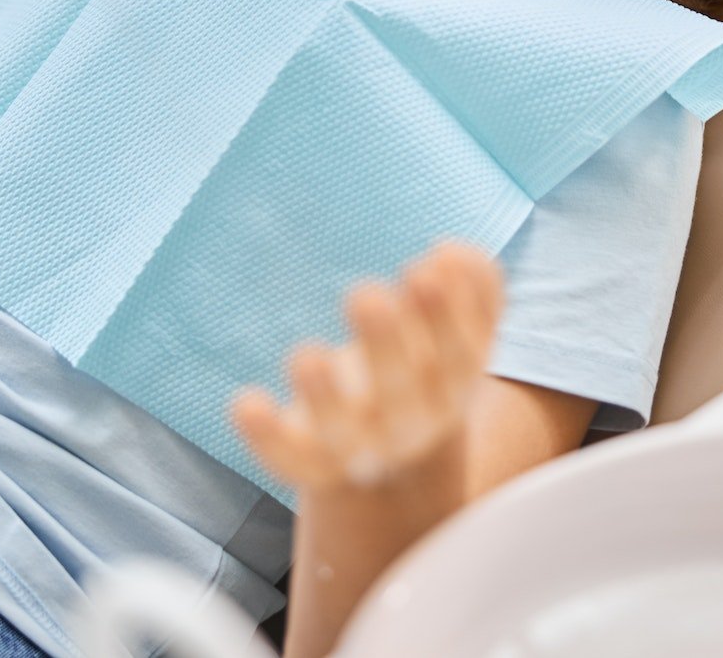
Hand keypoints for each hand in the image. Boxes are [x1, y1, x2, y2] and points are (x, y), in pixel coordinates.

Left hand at [231, 244, 503, 494]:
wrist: (394, 469)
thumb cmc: (423, 373)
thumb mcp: (459, 338)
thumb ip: (475, 293)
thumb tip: (452, 254)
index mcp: (452, 393)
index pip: (459, 359)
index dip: (447, 318)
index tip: (424, 267)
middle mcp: (410, 427)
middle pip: (401, 393)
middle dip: (385, 345)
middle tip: (365, 295)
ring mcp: (358, 452)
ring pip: (342, 433)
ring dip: (326, 398)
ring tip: (308, 356)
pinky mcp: (309, 464)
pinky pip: (288, 458)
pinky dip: (267, 437)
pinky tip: (248, 403)